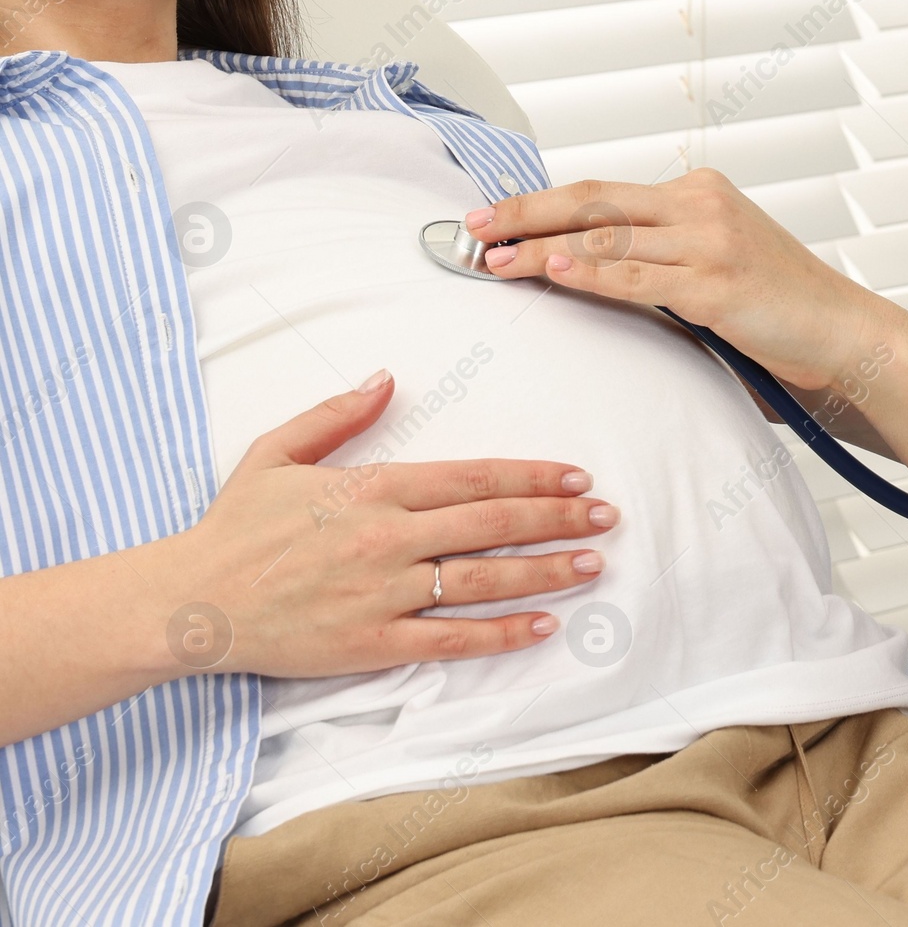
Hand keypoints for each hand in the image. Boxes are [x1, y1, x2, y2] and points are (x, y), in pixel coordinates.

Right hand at [166, 370, 618, 677]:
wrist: (189, 602)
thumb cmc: (234, 527)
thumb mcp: (277, 452)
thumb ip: (338, 414)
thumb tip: (388, 378)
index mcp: (371, 489)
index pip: (473, 479)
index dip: (532, 477)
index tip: (576, 475)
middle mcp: (386, 539)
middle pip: (492, 525)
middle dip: (558, 518)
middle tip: (606, 515)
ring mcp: (383, 594)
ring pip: (483, 580)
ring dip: (546, 571)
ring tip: (593, 564)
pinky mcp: (373, 644)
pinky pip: (452, 639)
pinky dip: (502, 632)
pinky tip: (544, 624)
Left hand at [462, 169, 907, 392]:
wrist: (848, 337)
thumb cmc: (783, 317)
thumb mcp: (716, 274)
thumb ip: (661, 266)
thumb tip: (589, 277)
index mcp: (700, 193)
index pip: (604, 194)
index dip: (542, 204)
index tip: (494, 216)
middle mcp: (701, 204)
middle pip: (592, 200)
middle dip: (524, 212)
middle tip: (471, 226)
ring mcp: (709, 240)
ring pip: (604, 236)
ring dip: (539, 247)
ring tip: (490, 260)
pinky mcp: (716, 283)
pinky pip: (634, 275)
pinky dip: (585, 272)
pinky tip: (547, 270)